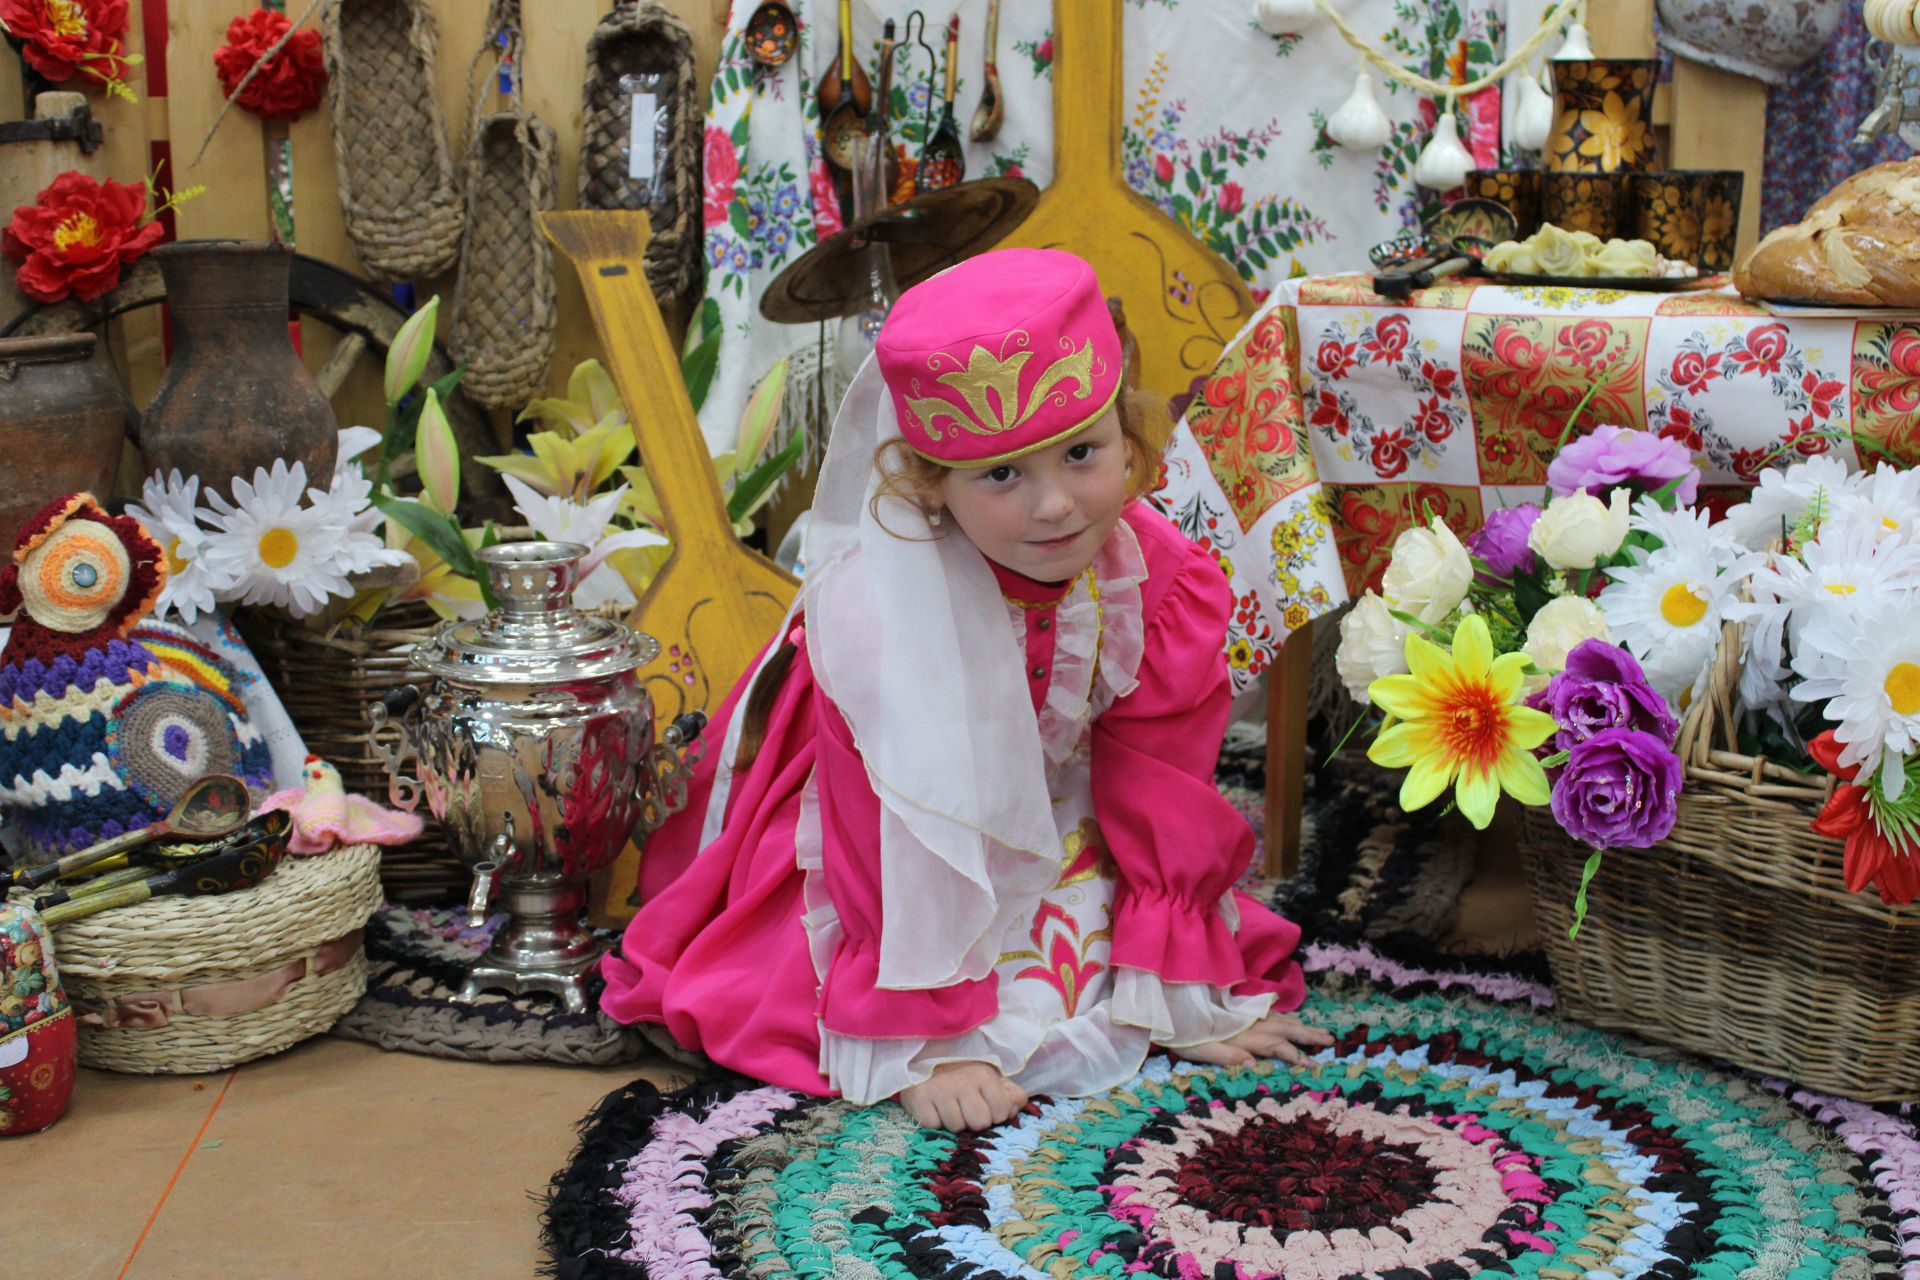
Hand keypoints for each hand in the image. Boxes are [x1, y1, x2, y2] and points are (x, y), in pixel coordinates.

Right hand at [897, 1060, 1027, 1130]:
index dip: (994, 1115)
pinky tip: (933, 1107)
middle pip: (979, 1123)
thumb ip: (1011, 1094)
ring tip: (947, 1106)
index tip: (984, 1105)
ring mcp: (939, 1089)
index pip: (1001, 1112)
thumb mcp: (991, 1079)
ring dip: (952, 1122)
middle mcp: (963, 1081)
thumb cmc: (962, 1075)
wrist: (924, 1057)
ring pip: (956, 1127)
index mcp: (985, 1075)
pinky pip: (933, 1125)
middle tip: (964, 1108)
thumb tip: (1014, 1110)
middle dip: (973, 1121)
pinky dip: (933, 1121)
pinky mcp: (918, 1098)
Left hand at [1169, 1014, 1334, 1068]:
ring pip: (1279, 1018)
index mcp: (1238, 1034)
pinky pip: (1268, 1011)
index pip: (1273, 1044)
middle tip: (1329, 1041)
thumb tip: (1252, 1064)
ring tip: (1321, 1032)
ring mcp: (1243, 1013)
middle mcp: (1245, 1021)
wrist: (1165, 1003)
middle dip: (1307, 1035)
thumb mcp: (1196, 1049)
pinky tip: (1292, 1017)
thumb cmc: (1178, 1033)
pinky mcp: (1237, 1007)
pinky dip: (1284, 1015)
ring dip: (1301, 1025)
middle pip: (1282, 1028)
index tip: (1311, 1064)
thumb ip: (1225, 1055)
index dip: (1292, 1054)